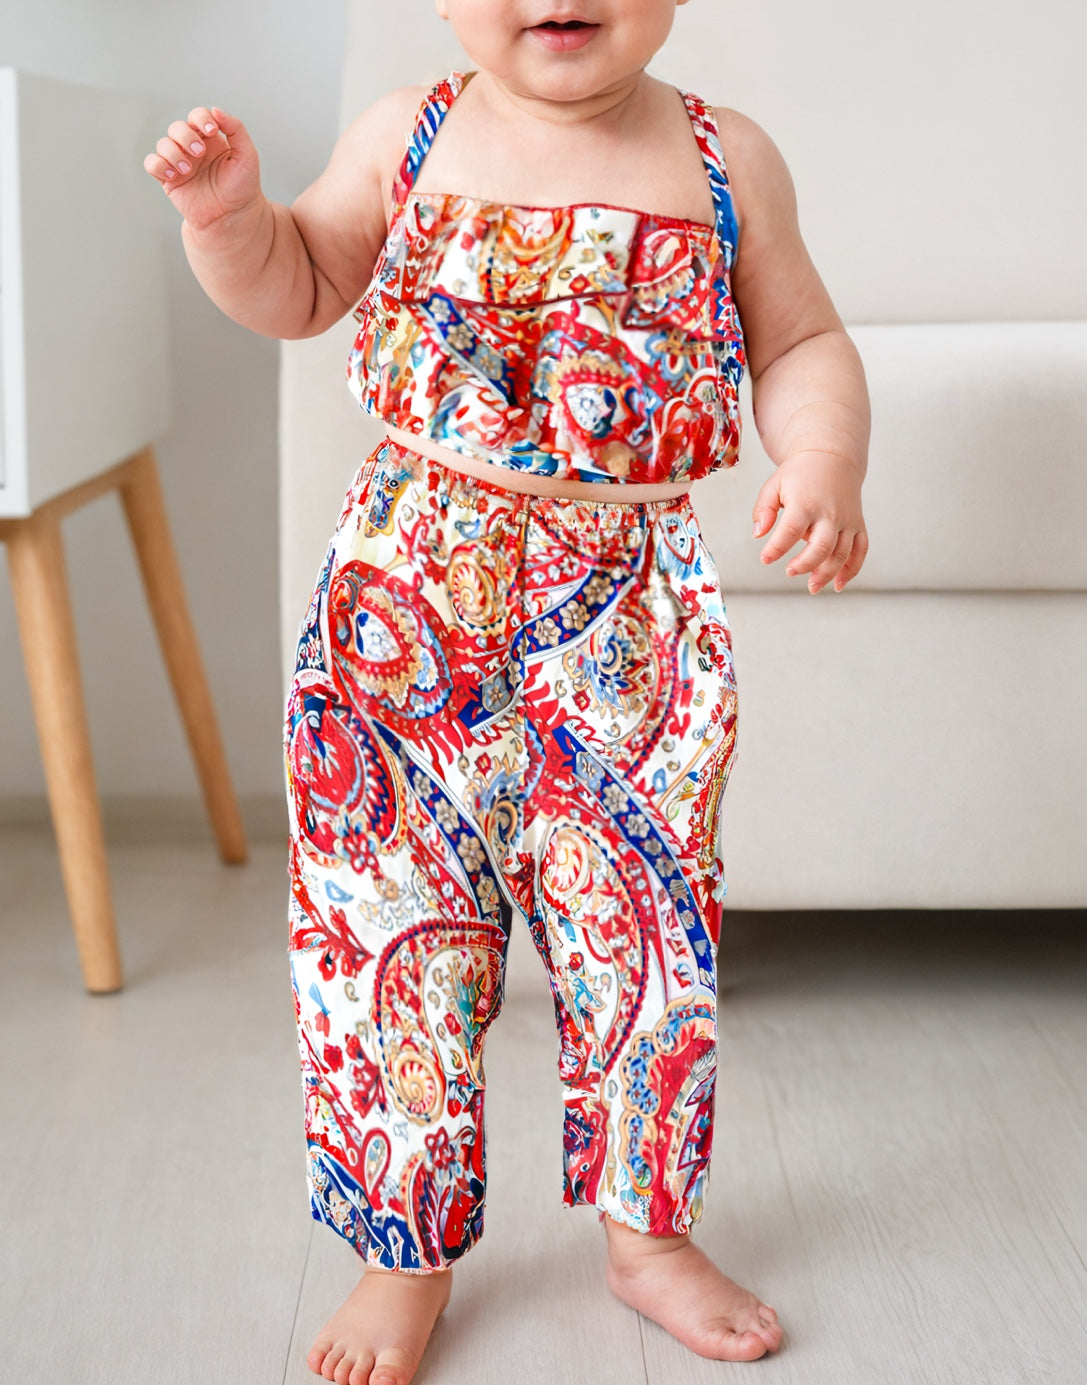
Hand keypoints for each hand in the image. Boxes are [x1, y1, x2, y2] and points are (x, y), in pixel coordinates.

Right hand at [143, 107, 261, 230]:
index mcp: (210, 139)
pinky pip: (152, 163)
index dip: (201, 118)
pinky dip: (158, 165)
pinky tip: (171, 175)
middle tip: (200, 153)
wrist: (233, 217)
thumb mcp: (247, 156)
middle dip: (186, 137)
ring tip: (187, 170)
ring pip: (163, 144)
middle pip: (177, 127)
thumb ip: (236, 129)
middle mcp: (192, 148)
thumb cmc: (242, 188)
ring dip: (173, 153)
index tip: (211, 131)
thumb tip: (215, 110)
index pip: (198, 116)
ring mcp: (179, 163)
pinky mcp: (169, 179)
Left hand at [752, 452, 867, 592]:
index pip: (790, 530)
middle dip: (805, 564)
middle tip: (789, 572)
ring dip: (827, 574)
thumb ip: (763, 510)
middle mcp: (830, 513)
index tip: (765, 559)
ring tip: (812, 586)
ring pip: (842, 553)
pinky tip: (837, 584)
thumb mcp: (773, 485)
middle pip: (821, 547)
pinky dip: (852, 570)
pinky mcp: (858, 525)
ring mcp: (847, 520)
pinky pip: (861, 550)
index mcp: (805, 503)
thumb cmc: (799, 475)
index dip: (776, 548)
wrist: (833, 458)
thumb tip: (758, 534)